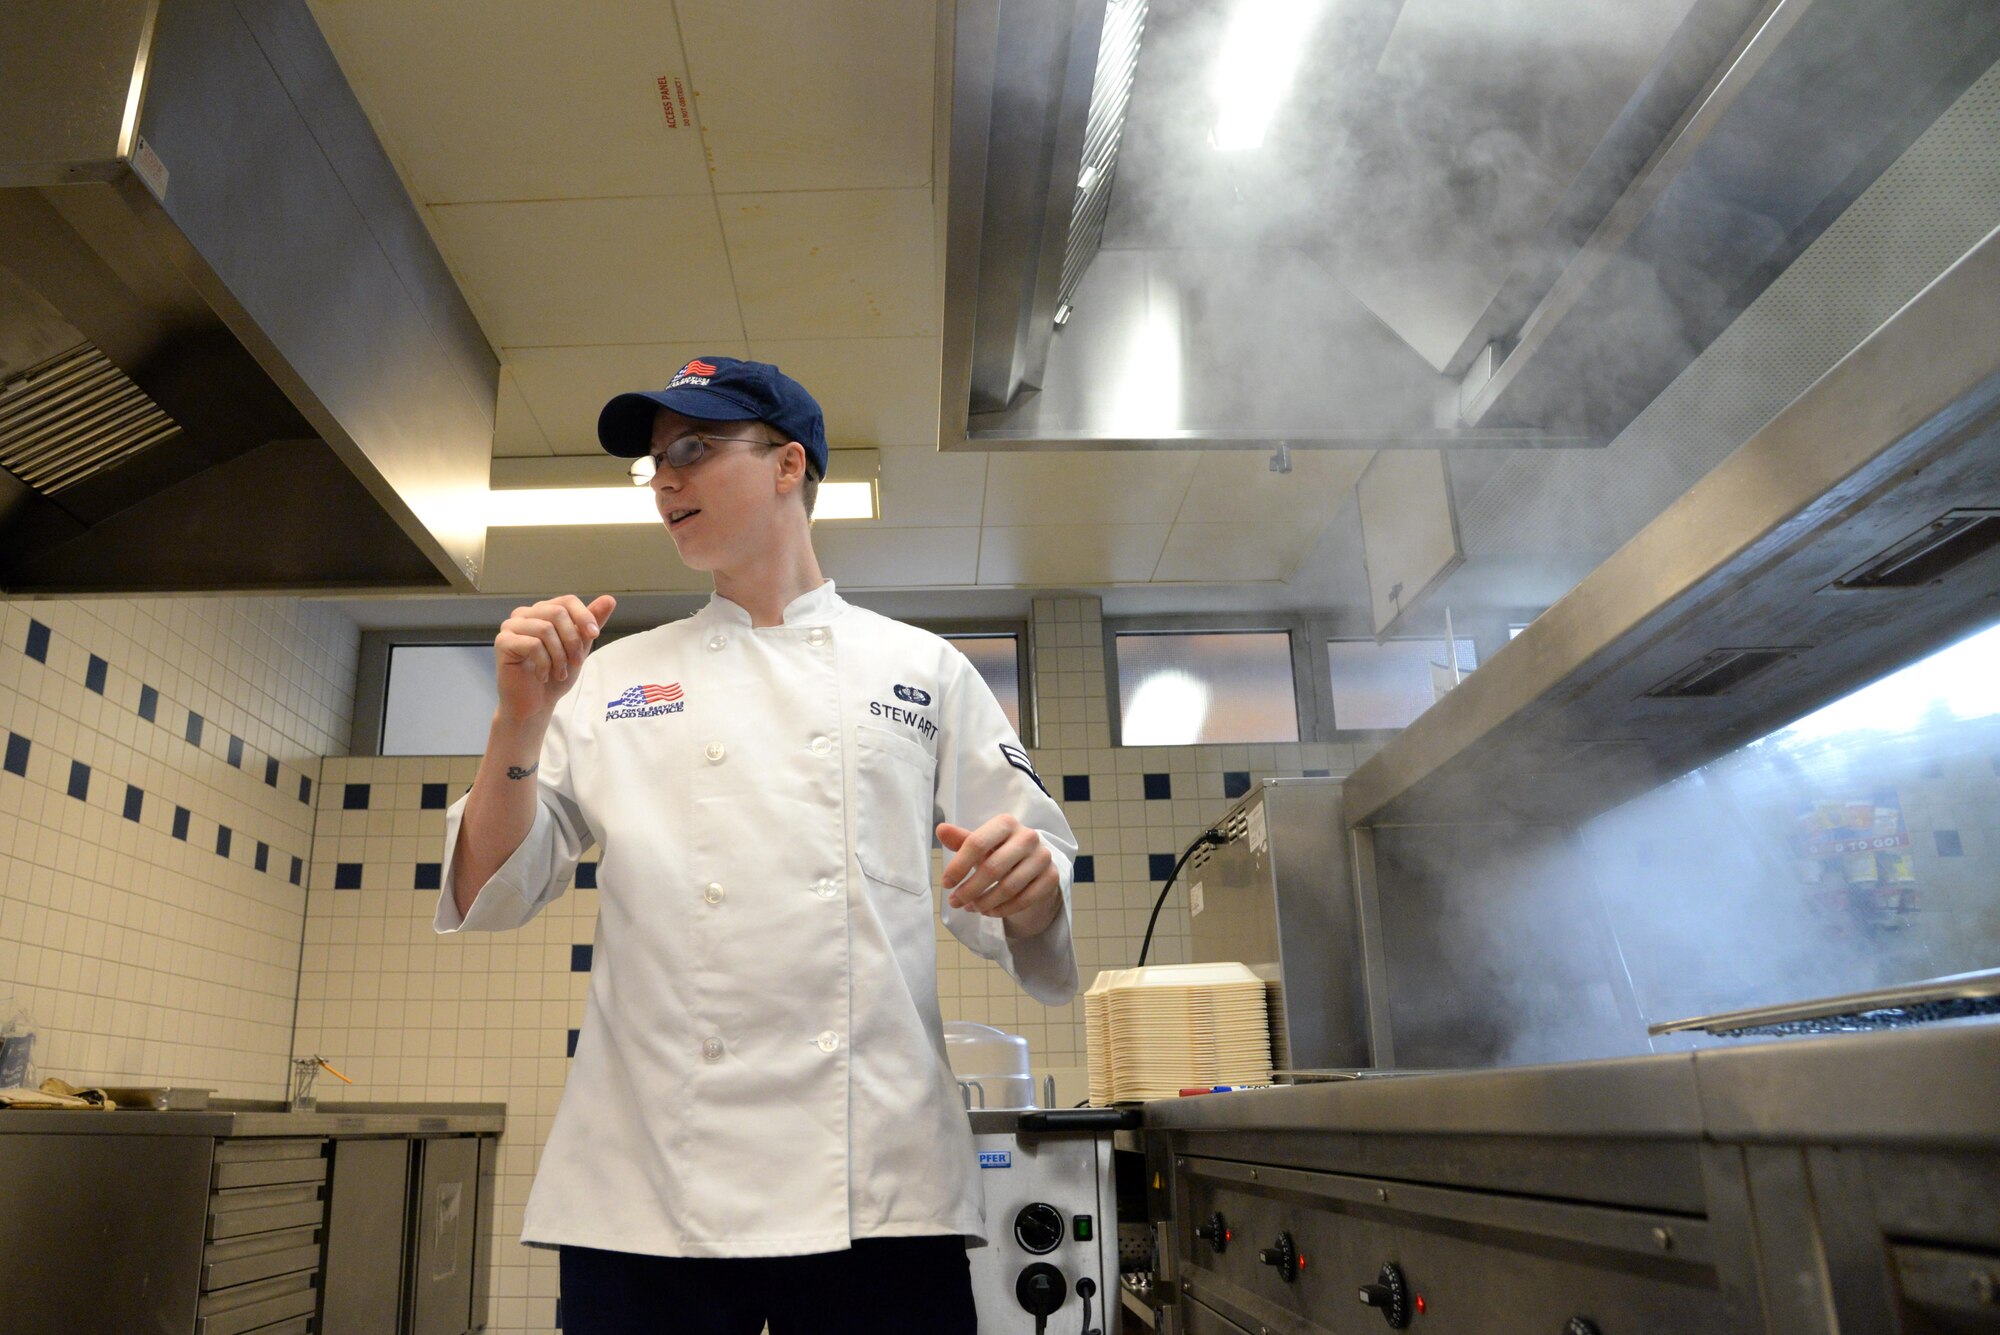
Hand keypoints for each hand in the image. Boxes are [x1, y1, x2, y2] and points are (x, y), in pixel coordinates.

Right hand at [495, 594, 616, 720]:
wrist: (536, 704)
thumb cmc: (555, 675)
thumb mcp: (580, 647)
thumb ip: (590, 623)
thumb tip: (609, 599)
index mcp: (542, 611)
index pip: (567, 601)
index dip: (584, 616)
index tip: (594, 635)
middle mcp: (524, 614)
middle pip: (557, 612)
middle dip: (573, 640)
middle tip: (576, 662)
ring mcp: (511, 627)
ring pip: (546, 629)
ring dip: (559, 656)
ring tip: (559, 673)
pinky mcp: (503, 642)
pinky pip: (533, 645)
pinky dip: (544, 664)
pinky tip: (542, 676)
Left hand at [938, 815, 1060, 934]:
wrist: (1032, 864)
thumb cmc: (999, 851)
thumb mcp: (980, 844)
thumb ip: (961, 839)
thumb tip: (940, 829)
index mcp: (1006, 823)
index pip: (977, 843)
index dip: (958, 866)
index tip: (946, 884)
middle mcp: (1028, 837)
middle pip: (992, 868)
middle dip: (969, 889)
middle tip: (954, 902)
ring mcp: (1042, 857)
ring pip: (1009, 887)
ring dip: (985, 902)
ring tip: (971, 908)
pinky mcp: (1052, 877)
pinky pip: (1024, 899)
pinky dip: (1003, 909)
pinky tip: (989, 912)